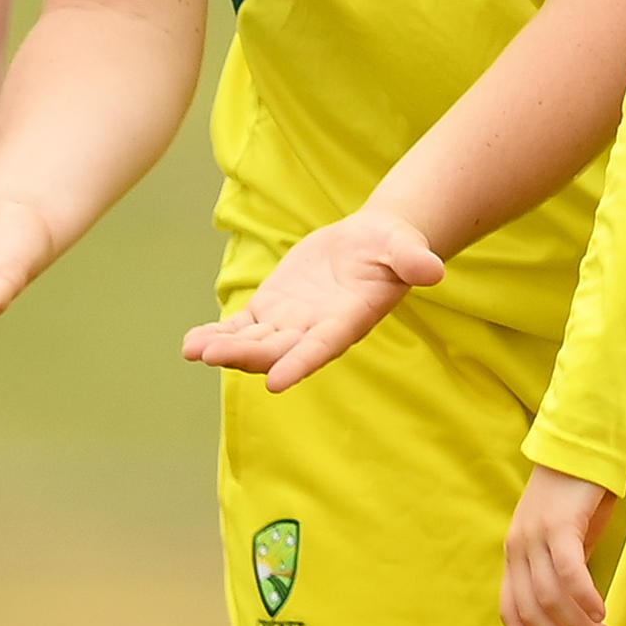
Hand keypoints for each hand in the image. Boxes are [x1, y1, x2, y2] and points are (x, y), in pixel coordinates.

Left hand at [183, 212, 446, 390]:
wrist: (372, 244)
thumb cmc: (394, 248)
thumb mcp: (406, 248)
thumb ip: (414, 260)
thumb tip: (434, 271)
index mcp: (347, 320)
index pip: (322, 347)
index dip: (300, 364)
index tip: (276, 382)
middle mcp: (315, 330)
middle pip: (277, 349)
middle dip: (246, 354)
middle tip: (213, 354)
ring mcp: (291, 322)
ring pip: (253, 341)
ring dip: (224, 346)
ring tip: (193, 349)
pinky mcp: (273, 308)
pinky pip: (241, 327)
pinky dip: (219, 334)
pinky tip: (191, 342)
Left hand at [499, 467, 616, 625]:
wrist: (581, 445)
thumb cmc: (577, 495)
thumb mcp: (565, 539)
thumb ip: (563, 572)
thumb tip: (577, 611)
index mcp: (515, 557)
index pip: (510, 612)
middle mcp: (518, 550)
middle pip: (532, 613)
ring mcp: (534, 537)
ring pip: (551, 598)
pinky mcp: (559, 525)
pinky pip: (568, 571)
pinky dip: (584, 597)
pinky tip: (600, 613)